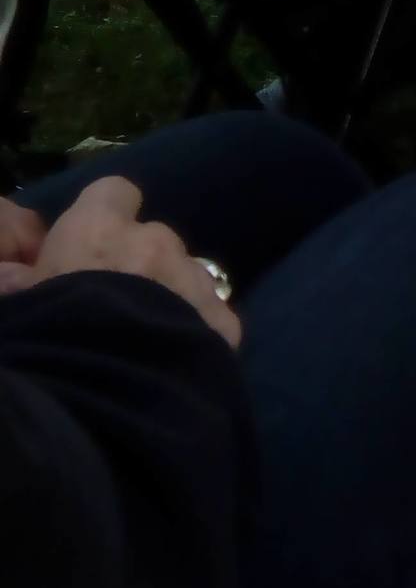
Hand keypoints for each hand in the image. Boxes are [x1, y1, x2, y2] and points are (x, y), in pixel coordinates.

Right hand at [0, 176, 240, 348]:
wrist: (108, 394)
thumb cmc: (49, 341)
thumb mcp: (25, 305)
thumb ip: (25, 282)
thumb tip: (17, 275)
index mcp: (99, 229)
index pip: (114, 193)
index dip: (106, 214)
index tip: (94, 243)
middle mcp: (155, 241)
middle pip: (154, 240)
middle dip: (140, 265)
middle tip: (117, 307)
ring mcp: (195, 279)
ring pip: (187, 277)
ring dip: (173, 296)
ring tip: (150, 340)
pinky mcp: (224, 321)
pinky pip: (213, 317)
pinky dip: (200, 331)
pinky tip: (182, 361)